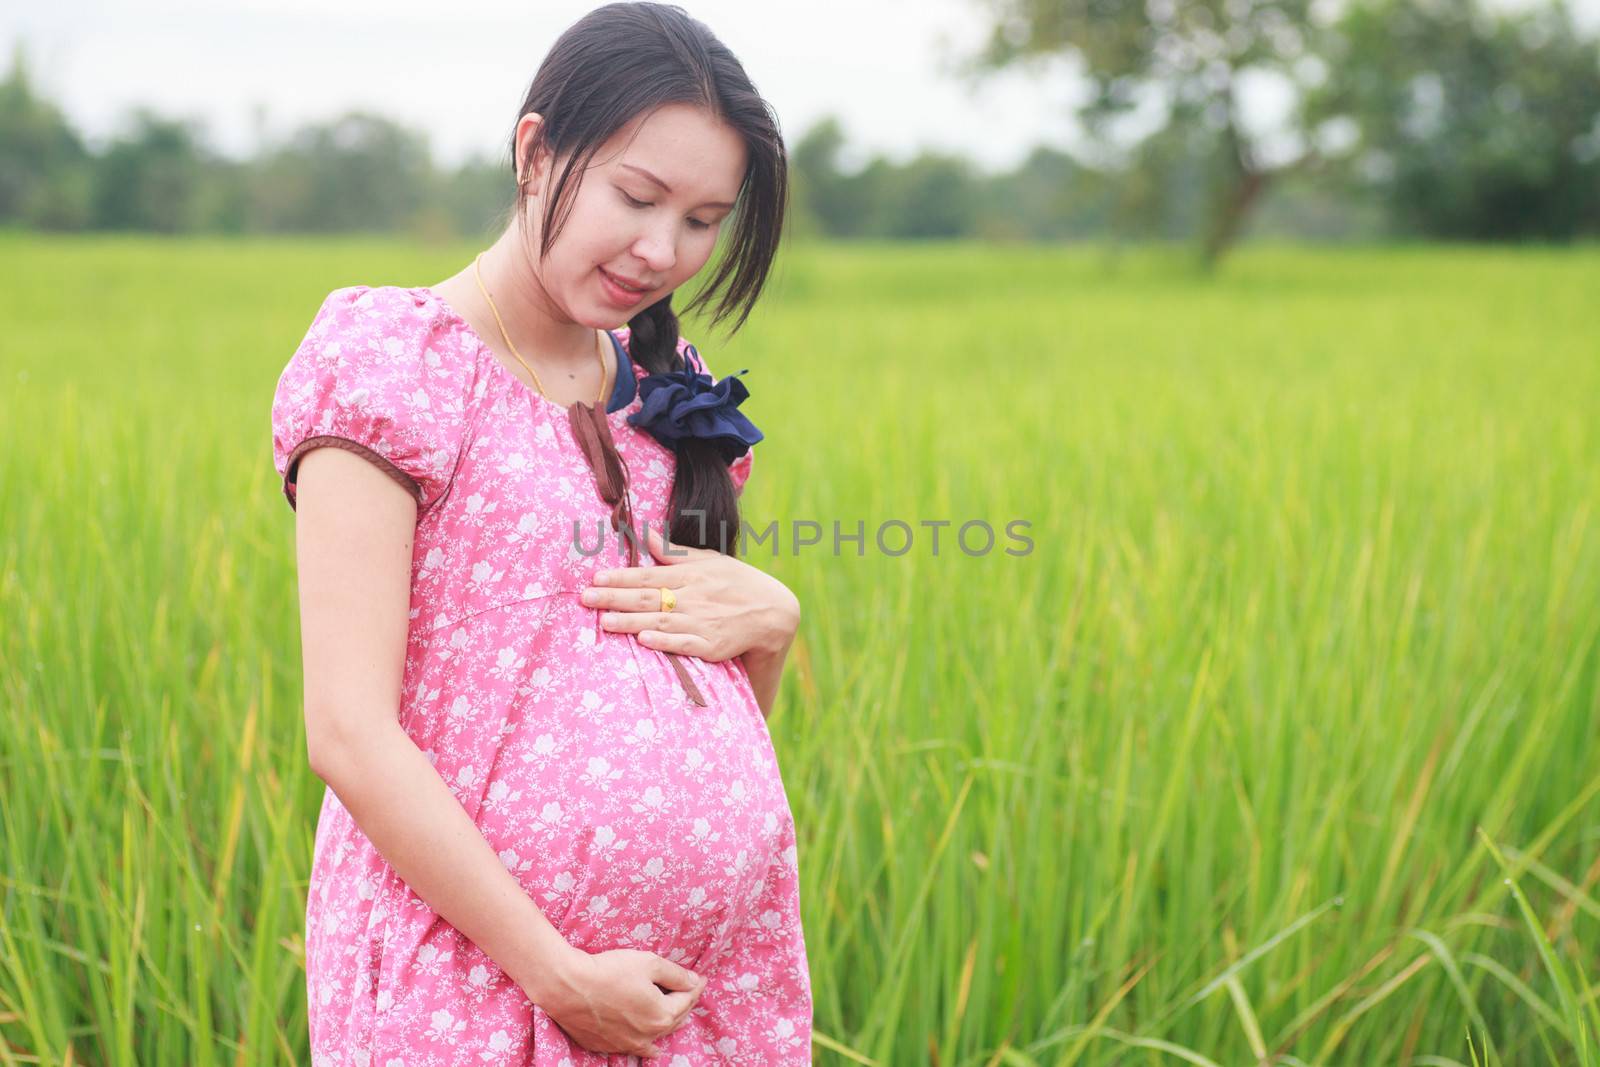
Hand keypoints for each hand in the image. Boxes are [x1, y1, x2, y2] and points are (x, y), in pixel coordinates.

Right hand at [534, 944, 705, 1057]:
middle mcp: (647, 1036)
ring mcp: (626, 1044)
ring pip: (655, 1039)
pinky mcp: (606, 1046)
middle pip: (674, 1020)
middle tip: (689, 992)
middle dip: (684, 1005)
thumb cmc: (610, 971)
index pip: (686, 1000)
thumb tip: (693, 981)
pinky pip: (633, 1045)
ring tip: (673, 1016)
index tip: (701, 978)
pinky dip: (643, 1039)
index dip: (695, 986)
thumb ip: (675, 974)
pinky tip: (644, 1037)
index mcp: (661, 1016)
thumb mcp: (649, 963)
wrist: (568, 987)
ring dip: (666, 1025)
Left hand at [582, 526, 799, 662]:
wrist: (773, 612)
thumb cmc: (737, 583)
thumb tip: (644, 534)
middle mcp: (693, 597)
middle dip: (614, 598)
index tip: (595, 578)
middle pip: (647, 598)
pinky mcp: (711, 645)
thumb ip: (673, 553)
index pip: (648, 576)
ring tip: (604, 623)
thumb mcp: (709, 561)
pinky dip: (665, 641)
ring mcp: (702, 622)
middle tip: (585, 599)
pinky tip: (645, 640)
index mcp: (691, 575)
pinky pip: (684, 643)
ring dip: (631, 622)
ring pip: (660, 621)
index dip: (620, 578)